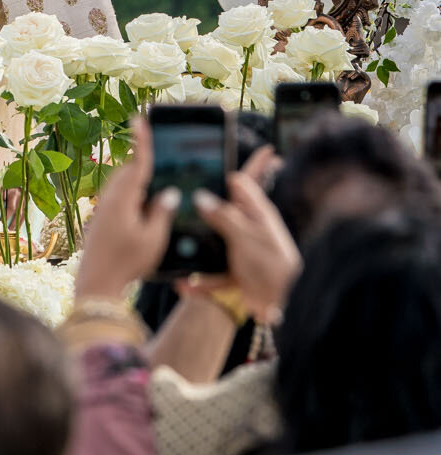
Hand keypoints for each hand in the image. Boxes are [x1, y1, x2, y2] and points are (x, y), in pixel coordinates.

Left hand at [73, 119, 178, 301]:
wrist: (96, 282)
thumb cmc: (127, 263)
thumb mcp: (153, 240)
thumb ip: (162, 213)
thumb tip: (168, 193)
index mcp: (124, 198)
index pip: (137, 163)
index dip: (142, 140)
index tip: (139, 118)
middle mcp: (110, 197)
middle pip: (130, 171)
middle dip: (145, 166)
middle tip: (163, 165)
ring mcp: (103, 207)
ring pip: (123, 184)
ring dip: (138, 182)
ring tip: (157, 193)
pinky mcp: (101, 217)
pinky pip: (118, 197)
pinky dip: (131, 195)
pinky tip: (143, 211)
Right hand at [194, 150, 300, 322]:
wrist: (282, 307)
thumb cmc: (271, 266)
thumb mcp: (247, 237)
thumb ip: (224, 217)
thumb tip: (200, 196)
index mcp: (255, 212)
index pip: (251, 181)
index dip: (257, 162)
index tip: (266, 147)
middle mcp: (246, 226)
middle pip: (223, 207)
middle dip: (204, 201)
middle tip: (182, 187)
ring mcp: (238, 248)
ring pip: (211, 239)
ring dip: (196, 243)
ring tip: (172, 236)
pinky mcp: (233, 271)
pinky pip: (210, 273)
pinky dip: (198, 281)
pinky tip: (182, 285)